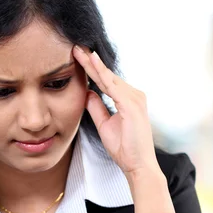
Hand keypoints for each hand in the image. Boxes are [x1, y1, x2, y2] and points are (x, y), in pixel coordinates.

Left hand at [73, 45, 159, 178]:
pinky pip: (113, 86)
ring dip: (93, 63)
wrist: (137, 165)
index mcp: (128, 99)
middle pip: (108, 75)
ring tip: (78, 51)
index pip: (106, 81)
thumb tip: (87, 93)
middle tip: (75, 47)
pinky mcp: (132, 105)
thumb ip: (97, 108)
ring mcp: (135, 98)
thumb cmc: (124, 148)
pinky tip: (91, 63)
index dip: (91, 69)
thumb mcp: (105, 125)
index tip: (77, 57)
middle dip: (91, 61)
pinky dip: (101, 74)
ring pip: (109, 77)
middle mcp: (134, 95)